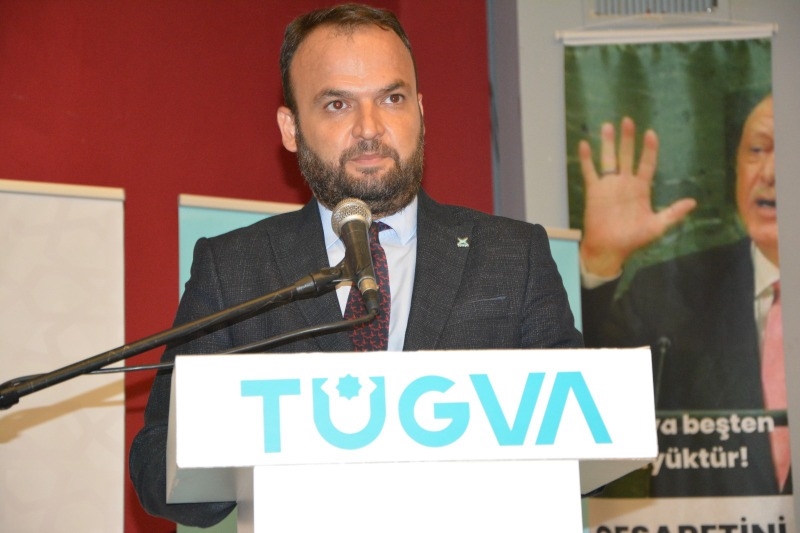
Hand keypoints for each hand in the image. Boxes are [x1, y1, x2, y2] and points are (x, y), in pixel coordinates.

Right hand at [578, 117, 696, 276]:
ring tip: (607, 126)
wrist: (610, 249)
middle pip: (627, 155)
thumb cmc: (633, 239)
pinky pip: (590, 171)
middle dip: (627, 138)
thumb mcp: (657, 226)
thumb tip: (693, 202)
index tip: (650, 134)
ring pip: (609, 159)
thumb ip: (673, 213)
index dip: (649, 149)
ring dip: (608, 143)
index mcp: (641, 188)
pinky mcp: (594, 191)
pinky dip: (587, 159)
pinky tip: (585, 144)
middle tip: (627, 120)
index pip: (646, 163)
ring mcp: (609, 185)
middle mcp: (625, 182)